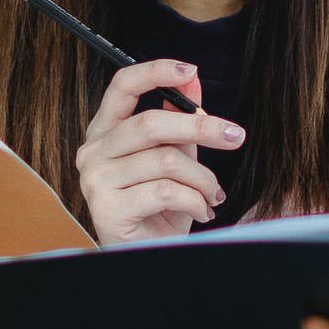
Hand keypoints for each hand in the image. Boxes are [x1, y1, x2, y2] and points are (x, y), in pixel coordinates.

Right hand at [75, 58, 246, 245]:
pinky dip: (195, 201)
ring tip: (213, 195)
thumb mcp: (176, 158)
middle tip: (235, 137)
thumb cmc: (160, 209)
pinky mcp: (107, 210)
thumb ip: (180, 120)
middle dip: (201, 128)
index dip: (155, 71)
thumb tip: (192, 80)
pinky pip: (166, 191)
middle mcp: (93, 152)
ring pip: (166, 161)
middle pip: (151, 122)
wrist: (150, 258)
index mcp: (105, 132)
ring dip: (203, 178)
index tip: (190, 70)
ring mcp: (96, 181)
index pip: (121, 86)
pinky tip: (202, 211)